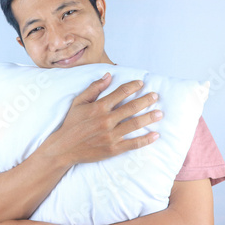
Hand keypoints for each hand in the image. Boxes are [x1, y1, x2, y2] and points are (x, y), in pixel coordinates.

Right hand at [40, 73, 161, 165]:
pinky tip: (155, 135)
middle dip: (146, 100)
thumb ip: (94, 88)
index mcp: (99, 107)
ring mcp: (111, 135)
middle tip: (155, 96)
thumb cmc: (71, 123)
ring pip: (135, 124)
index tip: (141, 83)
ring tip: (160, 113)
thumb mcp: (79, 102)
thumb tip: (108, 75)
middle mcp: (106, 120)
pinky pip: (133, 144)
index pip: (121, 93)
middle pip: (132, 107)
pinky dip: (145, 139)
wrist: (64, 148)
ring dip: (149, 117)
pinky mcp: (113, 149)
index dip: (133, 86)